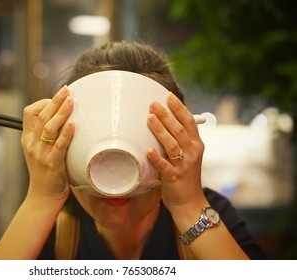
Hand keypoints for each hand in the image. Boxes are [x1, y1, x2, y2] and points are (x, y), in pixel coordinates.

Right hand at [21, 86, 74, 200]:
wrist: (44, 194)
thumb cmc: (46, 169)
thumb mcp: (39, 149)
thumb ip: (45, 134)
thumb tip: (63, 115)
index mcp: (27, 137)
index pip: (30, 112)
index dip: (44, 102)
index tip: (58, 98)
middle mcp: (31, 143)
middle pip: (42, 116)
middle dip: (55, 101)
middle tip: (67, 90)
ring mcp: (40, 153)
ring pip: (49, 128)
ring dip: (61, 113)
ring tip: (71, 101)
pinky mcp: (52, 163)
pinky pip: (59, 145)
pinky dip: (66, 133)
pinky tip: (73, 124)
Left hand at [146, 93, 206, 213]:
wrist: (190, 201)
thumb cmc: (185, 174)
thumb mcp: (189, 154)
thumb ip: (182, 139)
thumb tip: (168, 120)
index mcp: (196, 144)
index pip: (189, 122)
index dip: (179, 108)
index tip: (168, 96)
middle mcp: (193, 152)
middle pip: (179, 130)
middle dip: (166, 115)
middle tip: (153, 104)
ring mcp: (184, 165)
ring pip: (172, 144)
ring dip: (160, 131)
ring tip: (149, 118)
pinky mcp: (174, 177)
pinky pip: (164, 166)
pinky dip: (156, 158)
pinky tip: (148, 150)